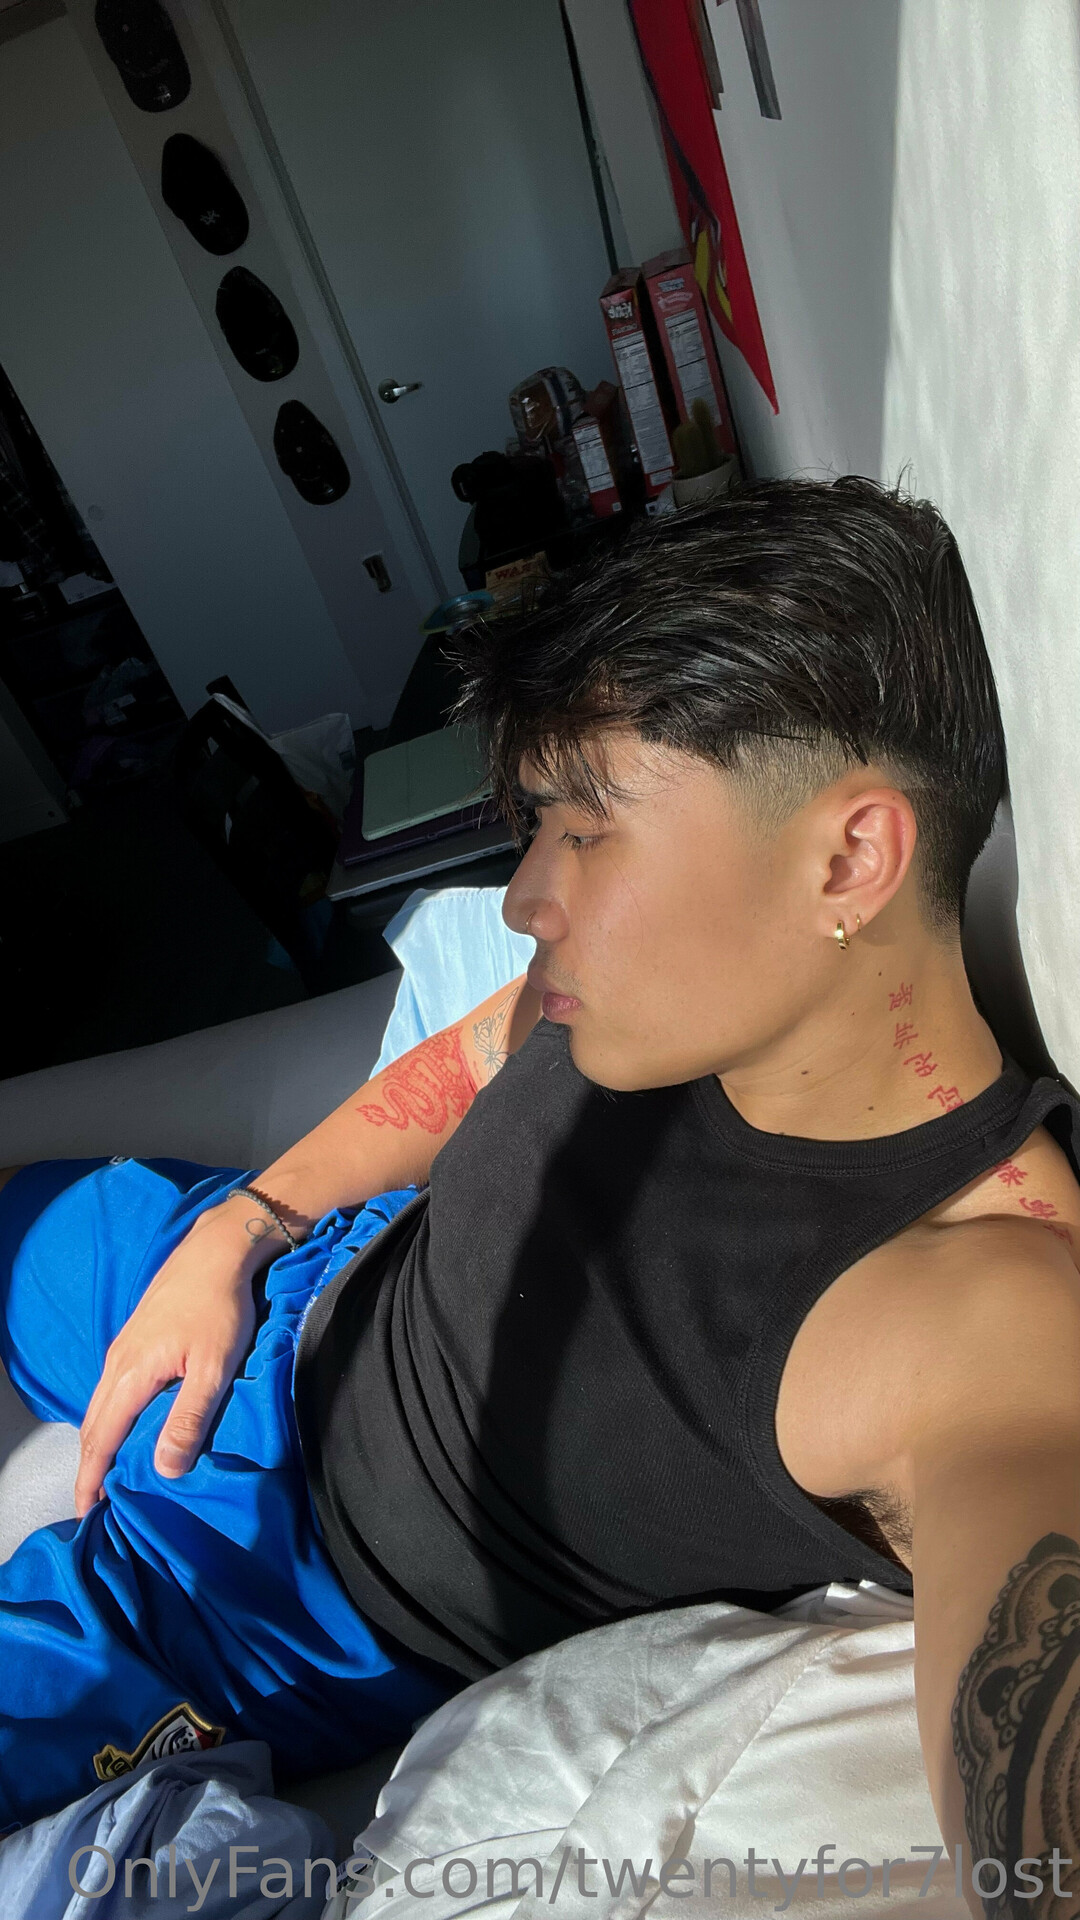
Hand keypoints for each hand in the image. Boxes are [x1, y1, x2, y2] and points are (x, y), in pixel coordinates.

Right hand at [74, 1196, 280, 1515]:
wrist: (216, 1250)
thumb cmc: (220, 1308)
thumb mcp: (213, 1368)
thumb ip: (188, 1419)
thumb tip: (163, 1470)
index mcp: (131, 1376)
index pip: (102, 1439)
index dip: (91, 1478)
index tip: (84, 1512)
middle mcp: (117, 1363)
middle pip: (93, 1425)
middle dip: (87, 1466)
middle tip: (87, 1502)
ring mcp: (123, 1348)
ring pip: (99, 1405)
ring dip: (96, 1441)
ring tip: (101, 1472)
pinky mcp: (136, 1337)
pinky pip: (110, 1388)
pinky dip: (107, 1416)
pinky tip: (122, 1423)